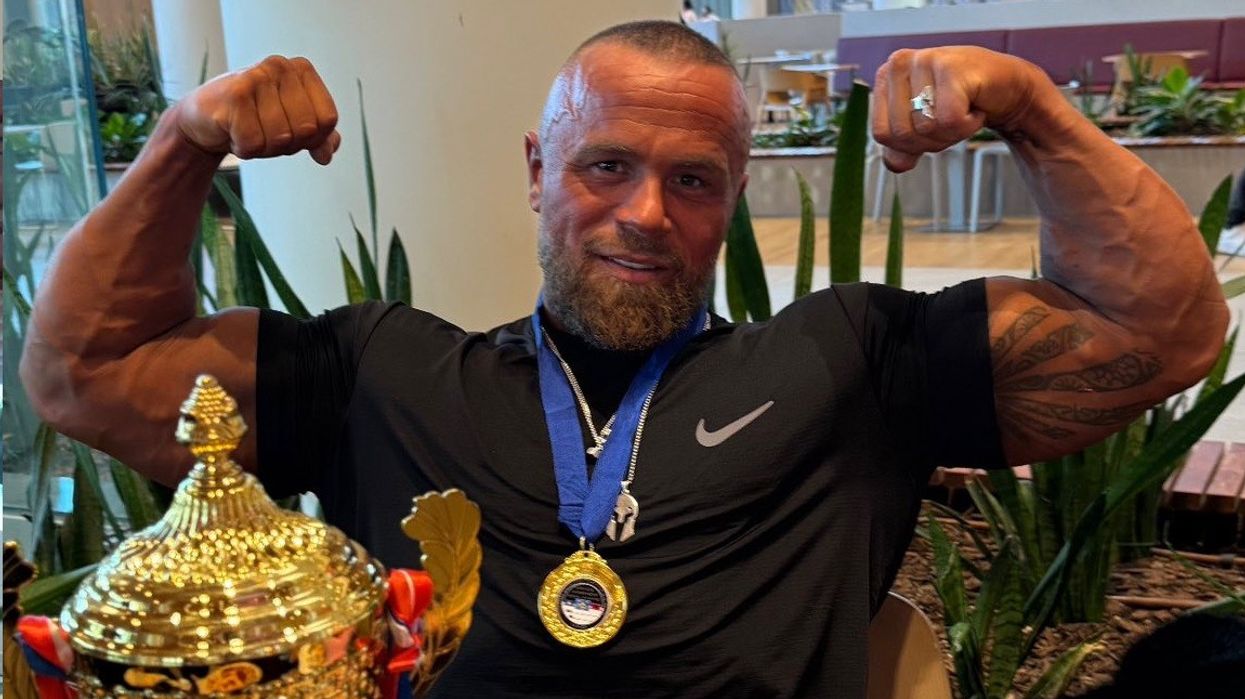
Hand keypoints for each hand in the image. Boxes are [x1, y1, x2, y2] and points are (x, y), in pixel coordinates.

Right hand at [174, 55, 340, 164]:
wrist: (205, 119)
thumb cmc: (254, 119)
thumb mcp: (293, 126)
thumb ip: (320, 137)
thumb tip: (327, 154)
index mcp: (302, 69)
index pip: (328, 119)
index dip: (312, 138)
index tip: (290, 130)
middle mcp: (281, 66)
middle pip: (307, 130)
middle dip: (287, 144)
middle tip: (265, 131)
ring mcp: (256, 77)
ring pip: (281, 138)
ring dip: (264, 148)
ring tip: (248, 130)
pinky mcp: (234, 95)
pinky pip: (254, 143)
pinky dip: (244, 148)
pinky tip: (232, 131)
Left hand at [872, 46, 1047, 171]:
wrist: (1005, 86)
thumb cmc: (961, 101)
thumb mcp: (922, 126)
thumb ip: (900, 148)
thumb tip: (896, 164)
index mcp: (884, 77)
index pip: (881, 134)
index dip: (910, 144)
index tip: (932, 124)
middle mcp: (898, 63)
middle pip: (903, 134)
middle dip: (933, 139)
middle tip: (951, 117)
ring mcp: (924, 60)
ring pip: (925, 128)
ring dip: (952, 131)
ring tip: (964, 109)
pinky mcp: (951, 66)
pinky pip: (949, 120)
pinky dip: (967, 125)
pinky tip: (974, 106)